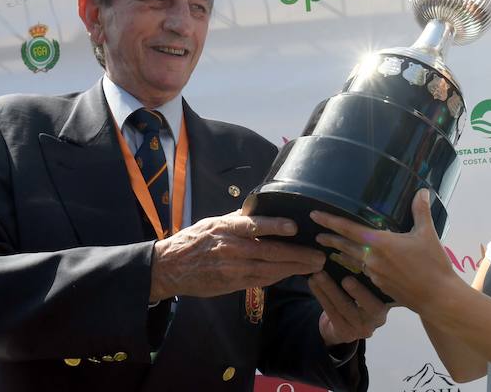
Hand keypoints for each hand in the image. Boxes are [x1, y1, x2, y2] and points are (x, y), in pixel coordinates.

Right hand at [149, 210, 325, 301]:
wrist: (170, 267)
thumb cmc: (195, 239)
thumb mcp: (215, 221)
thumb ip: (240, 217)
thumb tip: (264, 207)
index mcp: (226, 227)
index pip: (253, 225)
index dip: (274, 226)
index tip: (294, 226)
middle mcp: (231, 248)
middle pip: (269, 252)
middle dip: (298, 255)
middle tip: (320, 255)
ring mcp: (233, 268)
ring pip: (269, 269)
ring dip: (294, 268)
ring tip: (315, 265)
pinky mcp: (233, 283)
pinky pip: (261, 280)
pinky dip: (279, 276)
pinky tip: (294, 273)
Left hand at [309, 271, 388, 346]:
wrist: (348, 325)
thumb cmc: (361, 298)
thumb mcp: (371, 289)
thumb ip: (368, 277)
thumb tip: (356, 251)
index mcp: (388, 304)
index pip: (383, 294)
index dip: (375, 284)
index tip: (364, 270)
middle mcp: (378, 319)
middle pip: (366, 304)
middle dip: (355, 290)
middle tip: (345, 278)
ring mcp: (362, 329)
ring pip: (344, 307)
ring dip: (329, 289)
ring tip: (318, 274)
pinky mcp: (346, 333)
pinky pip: (332, 312)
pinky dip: (321, 296)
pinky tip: (313, 283)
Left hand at [310, 189, 457, 312]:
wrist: (437, 297)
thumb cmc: (433, 264)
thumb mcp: (427, 234)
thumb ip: (421, 211)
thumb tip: (422, 191)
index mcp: (380, 243)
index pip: (349, 229)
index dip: (330, 221)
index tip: (315, 215)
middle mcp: (372, 259)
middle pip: (345, 246)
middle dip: (330, 239)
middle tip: (317, 233)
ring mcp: (374, 274)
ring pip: (354, 259)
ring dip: (343, 252)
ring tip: (334, 246)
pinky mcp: (379, 286)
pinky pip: (364, 270)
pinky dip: (358, 263)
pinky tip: (359, 262)